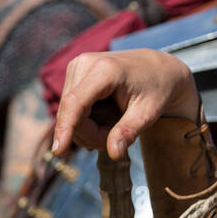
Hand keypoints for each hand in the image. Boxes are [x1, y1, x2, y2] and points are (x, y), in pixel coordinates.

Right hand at [53, 49, 200, 159]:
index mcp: (105, 69)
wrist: (158, 67)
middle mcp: (85, 63)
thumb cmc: (157, 89)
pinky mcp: (74, 72)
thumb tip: (114, 154)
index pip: (75, 103)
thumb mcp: (148, 112)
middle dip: (91, 133)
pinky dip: (86, 119)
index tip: (58, 152)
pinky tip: (106, 116)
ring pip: (69, 112)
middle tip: (118, 136)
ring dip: (89, 127)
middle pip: (72, 112)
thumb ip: (129, 131)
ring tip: (116, 122)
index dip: (65, 128)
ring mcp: (77, 66)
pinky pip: (71, 107)